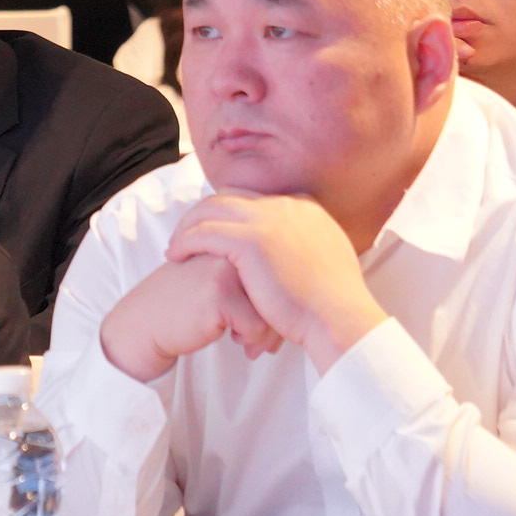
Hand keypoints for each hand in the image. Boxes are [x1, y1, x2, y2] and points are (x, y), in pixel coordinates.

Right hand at [97, 242, 290, 382]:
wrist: (147, 321)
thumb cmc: (189, 304)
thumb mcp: (222, 280)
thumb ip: (253, 275)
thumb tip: (298, 299)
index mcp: (236, 238)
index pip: (280, 270)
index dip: (280, 302)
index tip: (274, 322)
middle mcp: (232, 248)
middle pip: (280, 287)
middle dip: (279, 320)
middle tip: (270, 342)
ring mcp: (226, 268)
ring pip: (273, 307)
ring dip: (268, 334)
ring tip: (254, 345)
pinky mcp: (220, 294)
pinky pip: (258, 326)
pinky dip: (252, 340)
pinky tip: (238, 344)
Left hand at [167, 192, 382, 368]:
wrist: (339, 318)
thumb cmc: (333, 304)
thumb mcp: (327, 259)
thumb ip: (308, 245)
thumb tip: (299, 252)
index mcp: (304, 207)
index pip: (253, 197)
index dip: (228, 211)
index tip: (213, 228)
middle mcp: (285, 205)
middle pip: (228, 196)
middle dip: (202, 213)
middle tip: (185, 234)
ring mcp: (269, 220)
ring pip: (210, 210)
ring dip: (187, 226)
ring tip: (175, 246)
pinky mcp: (251, 241)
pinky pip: (203, 233)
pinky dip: (185, 241)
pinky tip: (175, 256)